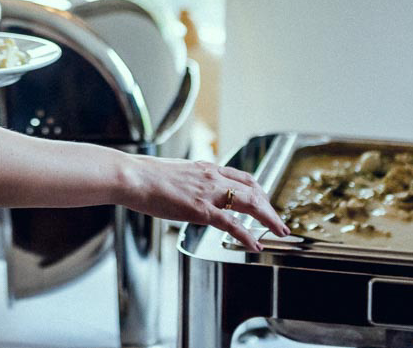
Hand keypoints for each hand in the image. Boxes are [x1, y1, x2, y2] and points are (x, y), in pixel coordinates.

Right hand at [132, 158, 288, 250]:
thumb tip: (187, 189)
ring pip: (250, 203)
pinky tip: (255, 245)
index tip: (266, 202)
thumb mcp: (174, 172)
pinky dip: (247, 235)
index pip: (242, 177)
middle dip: (270, 207)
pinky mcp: (201, 209)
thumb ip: (188, 181)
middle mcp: (212, 176)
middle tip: (279, 223)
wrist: (132, 176)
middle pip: (253, 189)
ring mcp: (208, 192)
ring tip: (279, 232)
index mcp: (206, 167)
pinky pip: (232, 224)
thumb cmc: (144, 176)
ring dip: (269, 218)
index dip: (259, 191)